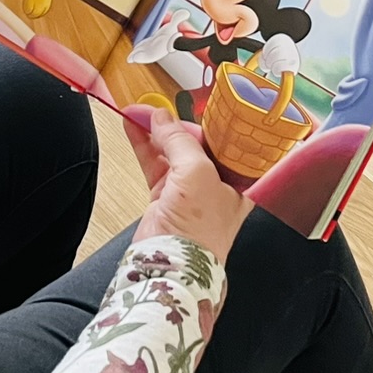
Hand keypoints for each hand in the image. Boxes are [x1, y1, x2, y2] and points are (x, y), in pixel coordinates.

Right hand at [126, 108, 250, 264]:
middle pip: (194, 143)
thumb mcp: (196, 173)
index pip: (220, 139)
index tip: (180, 105)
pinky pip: (155, 164)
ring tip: (136, 113)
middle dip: (171, 124)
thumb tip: (163, 118)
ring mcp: (189, 192)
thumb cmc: (198, 230)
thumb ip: (180, 141)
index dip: (200, 120)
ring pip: (171, 151)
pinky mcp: (165, 199)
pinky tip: (134, 129)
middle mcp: (216, 184)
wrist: (170, 267)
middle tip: (150, 108)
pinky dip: (143, 145)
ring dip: (153, 132)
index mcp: (238, 179)